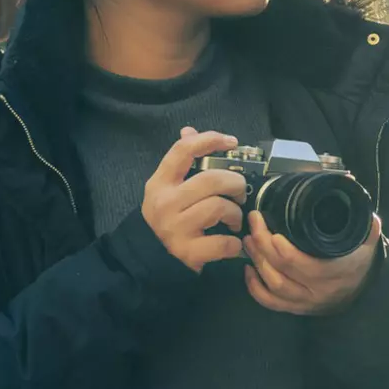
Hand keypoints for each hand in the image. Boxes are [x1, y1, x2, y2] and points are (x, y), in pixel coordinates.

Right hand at [143, 127, 245, 271]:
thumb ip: (180, 161)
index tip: (232, 141)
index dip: (210, 140)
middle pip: (211, 180)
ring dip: (235, 213)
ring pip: (219, 208)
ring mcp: (175, 228)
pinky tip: (230, 242)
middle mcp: (165, 202)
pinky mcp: (188, 252)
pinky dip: (234, 243)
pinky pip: (223, 242)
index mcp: (160, 182)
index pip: (183, 150)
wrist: (149, 257)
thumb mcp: (166, 188)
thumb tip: (189, 131)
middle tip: (239, 192)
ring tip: (234, 219)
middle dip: (235, 183)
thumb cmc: (166, 217)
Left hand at [243, 211, 382, 313]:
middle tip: (255, 224)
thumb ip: (365, 226)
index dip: (282, 249)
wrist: (362, 293)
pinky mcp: (295, 308)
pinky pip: (270, 302)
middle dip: (262, 246)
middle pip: (281, 271)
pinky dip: (255, 287)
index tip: (272, 231)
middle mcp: (317, 290)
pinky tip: (249, 269)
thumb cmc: (359, 262)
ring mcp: (305, 301)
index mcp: (334, 273)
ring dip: (257, 261)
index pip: (301, 264)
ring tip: (249, 240)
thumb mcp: (366, 242)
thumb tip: (359, 203)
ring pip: (273, 285)